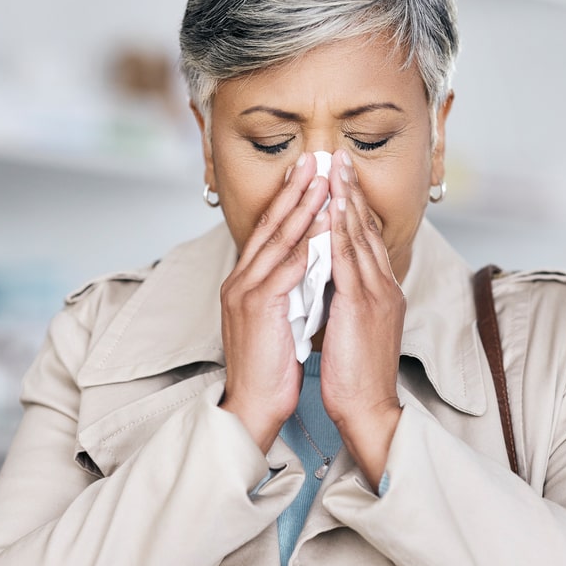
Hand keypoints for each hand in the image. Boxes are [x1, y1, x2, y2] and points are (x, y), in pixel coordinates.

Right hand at [219, 153, 330, 452]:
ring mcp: (247, 292)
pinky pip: (287, 268)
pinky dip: (307, 244)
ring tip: (324, 180)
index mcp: (245, 282)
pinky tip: (324, 224)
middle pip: (271, 226)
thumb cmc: (271, 368)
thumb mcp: (279, 319)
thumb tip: (311, 266)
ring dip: (303, 207)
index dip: (288, 201)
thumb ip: (289, 289)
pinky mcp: (259, 307)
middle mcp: (240, 281)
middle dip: (295, 191)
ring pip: (279, 240)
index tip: (308, 175)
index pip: (269, 233)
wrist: (253, 405)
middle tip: (315, 160)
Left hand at [320, 150, 404, 487]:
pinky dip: (342, 229)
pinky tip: (332, 207)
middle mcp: (385, 286)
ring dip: (346, 198)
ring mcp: (378, 293)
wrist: (369, 409)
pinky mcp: (365, 305)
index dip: (353, 206)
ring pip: (361, 236)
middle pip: (367, 228)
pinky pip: (351, 258)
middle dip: (351, 191)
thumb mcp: (353, 330)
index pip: (366, 240)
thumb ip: (346, 300)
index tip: (340, 178)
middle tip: (338, 157)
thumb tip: (329, 279)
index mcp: (382, 292)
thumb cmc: (356, 377)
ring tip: (334, 168)